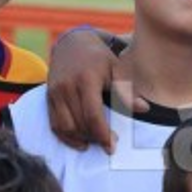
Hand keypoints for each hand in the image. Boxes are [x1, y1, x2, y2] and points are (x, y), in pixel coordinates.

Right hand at [47, 29, 144, 152]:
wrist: (72, 44)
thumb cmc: (99, 58)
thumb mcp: (117, 69)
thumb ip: (127, 91)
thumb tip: (144, 109)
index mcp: (86, 79)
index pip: (93, 114)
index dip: (102, 134)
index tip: (111, 147)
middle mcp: (67, 87)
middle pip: (79, 123)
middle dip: (94, 138)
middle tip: (108, 145)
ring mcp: (55, 93)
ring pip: (65, 127)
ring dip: (80, 139)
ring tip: (95, 142)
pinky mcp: (48, 98)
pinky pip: (54, 124)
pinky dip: (66, 137)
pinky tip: (80, 142)